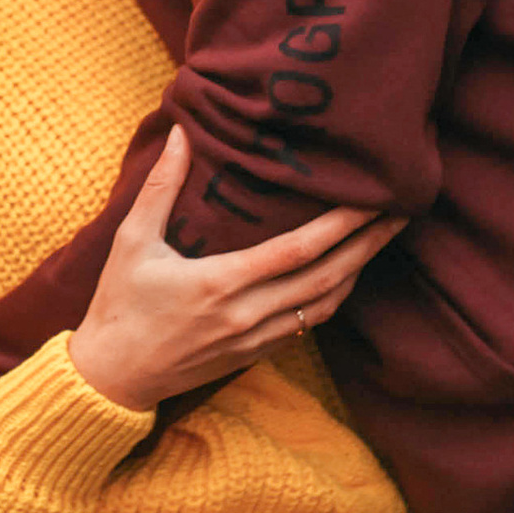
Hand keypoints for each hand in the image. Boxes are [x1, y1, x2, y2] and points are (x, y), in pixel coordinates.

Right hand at [68, 127, 403, 415]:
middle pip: (327, 277)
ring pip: (324, 306)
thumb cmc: (118, 305)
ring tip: (382, 240)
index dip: (342, 224)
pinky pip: (307, 325)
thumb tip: (183, 134)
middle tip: (402, 212)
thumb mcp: (132, 241)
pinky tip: (345, 275)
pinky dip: (333, 297)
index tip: (372, 198)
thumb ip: (160, 186)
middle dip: (369, 244)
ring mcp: (255, 339)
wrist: (111, 378)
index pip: (298, 251)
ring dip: (358, 272)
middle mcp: (248, 314)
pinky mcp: (254, 355)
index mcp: (221, 283)